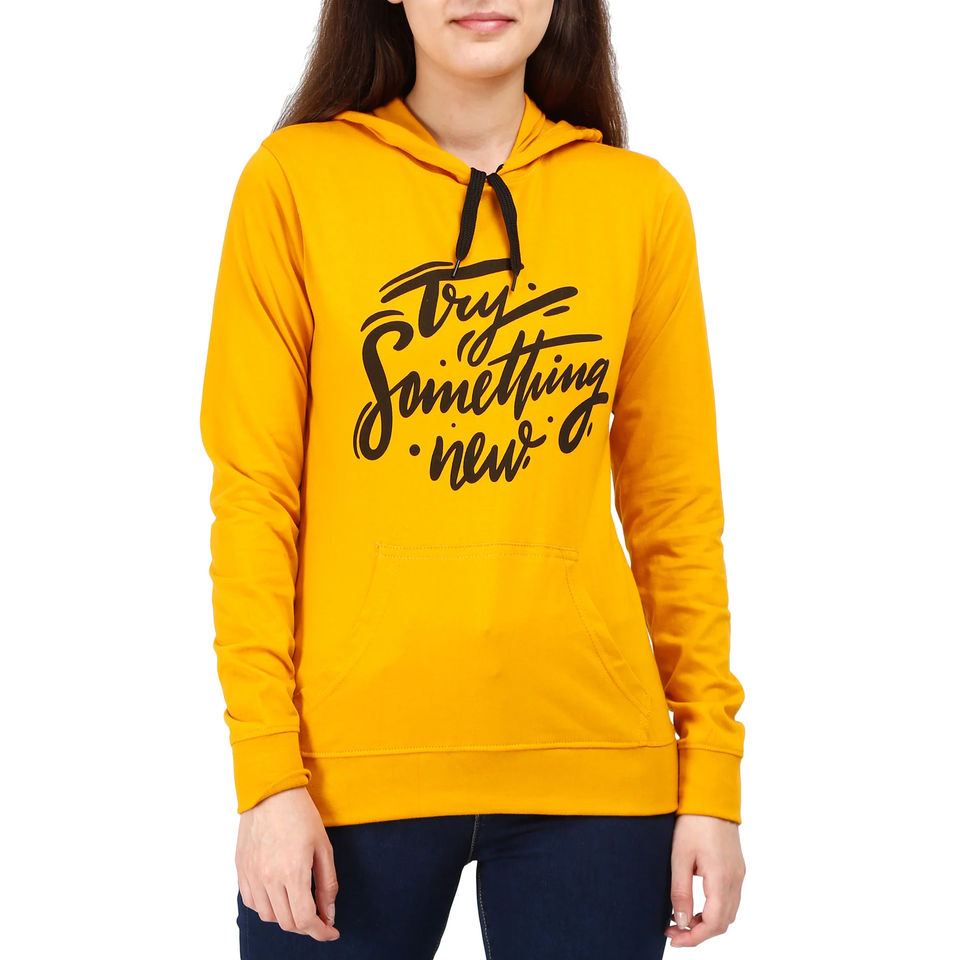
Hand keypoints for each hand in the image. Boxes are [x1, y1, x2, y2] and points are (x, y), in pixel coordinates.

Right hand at [236, 786, 339, 941]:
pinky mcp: (241, 869)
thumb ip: (327, 884)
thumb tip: (329, 912)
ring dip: (286, 917)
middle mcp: (269, 878)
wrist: (271, 791)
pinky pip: (251, 902)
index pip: (305, 919)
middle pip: (287, 922)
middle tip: (320, 918)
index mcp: (292, 872)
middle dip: (307, 926)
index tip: (331, 931)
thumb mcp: (323, 847)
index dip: (320, 931)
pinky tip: (278, 895)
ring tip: (299, 904)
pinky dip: (266, 906)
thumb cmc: (300, 814)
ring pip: (268, 916)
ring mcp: (252, 875)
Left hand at [665, 813, 744, 946]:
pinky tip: (696, 904)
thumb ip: (681, 892)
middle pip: (723, 923)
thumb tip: (680, 921)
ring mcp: (738, 874)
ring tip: (681, 918)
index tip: (673, 938)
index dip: (694, 937)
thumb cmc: (693, 822)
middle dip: (699, 933)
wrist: (711, 797)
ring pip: (728, 912)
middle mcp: (735, 880)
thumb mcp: (680, 857)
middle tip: (673, 931)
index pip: (713, 924)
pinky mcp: (736, 867)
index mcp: (722, 879)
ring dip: (707, 922)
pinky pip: (730, 898)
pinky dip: (714, 909)